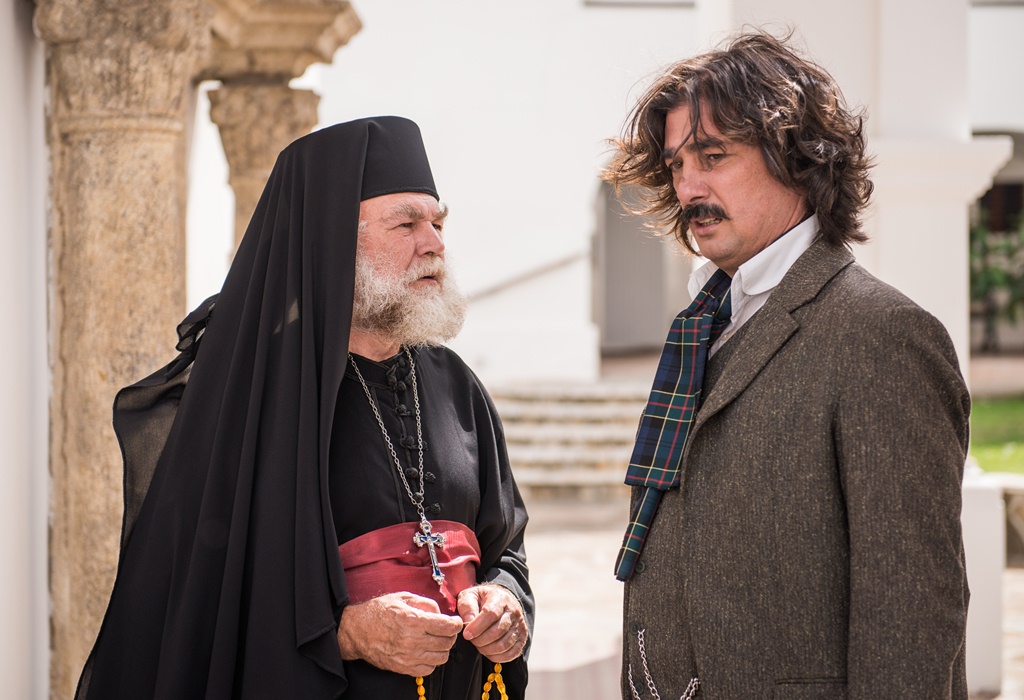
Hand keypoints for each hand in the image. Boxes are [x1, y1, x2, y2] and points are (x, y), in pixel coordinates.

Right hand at [337, 592, 463, 676]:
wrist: (356, 630)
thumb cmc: (377, 612)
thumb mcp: (402, 597)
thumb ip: (425, 603)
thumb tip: (440, 613)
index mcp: (413, 620)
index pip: (447, 627)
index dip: (456, 623)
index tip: (455, 621)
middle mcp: (412, 640)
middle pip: (447, 643)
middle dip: (450, 635)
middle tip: (446, 630)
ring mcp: (408, 656)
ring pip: (440, 658)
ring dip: (442, 649)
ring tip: (436, 640)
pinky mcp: (403, 668)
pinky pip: (428, 669)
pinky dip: (432, 661)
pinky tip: (426, 651)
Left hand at [457, 584, 527, 662]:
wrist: (501, 600)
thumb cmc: (482, 600)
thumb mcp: (471, 595)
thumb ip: (467, 606)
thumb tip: (468, 621)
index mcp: (500, 598)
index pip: (491, 614)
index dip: (477, 627)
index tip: (466, 634)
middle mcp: (513, 611)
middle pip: (497, 631)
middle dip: (480, 640)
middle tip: (471, 640)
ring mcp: (520, 625)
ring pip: (504, 644)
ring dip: (487, 649)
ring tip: (479, 645)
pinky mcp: (523, 637)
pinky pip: (512, 653)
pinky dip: (497, 657)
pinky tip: (488, 651)